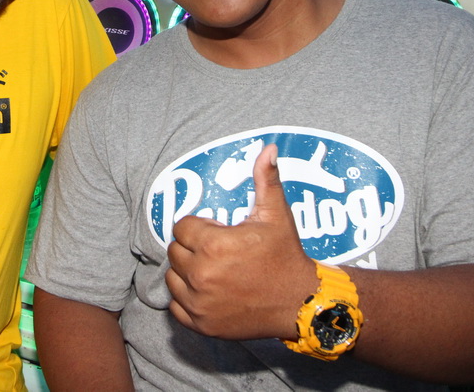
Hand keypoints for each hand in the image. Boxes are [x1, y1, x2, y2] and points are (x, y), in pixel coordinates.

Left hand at [165, 144, 315, 339]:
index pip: (182, 227)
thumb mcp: (276, 215)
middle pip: (175, 250)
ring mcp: (199, 302)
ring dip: (187, 272)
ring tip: (213, 270)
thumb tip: (269, 148)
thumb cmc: (286, 256)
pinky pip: (176, 306)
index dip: (200, 227)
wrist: (301, 303)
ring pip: (172, 277)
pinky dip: (187, 299)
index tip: (219, 233)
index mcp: (214, 244)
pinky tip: (209, 292)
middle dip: (193, 247)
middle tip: (217, 252)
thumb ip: (266, 180)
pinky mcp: (201, 324)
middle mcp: (201, 274)